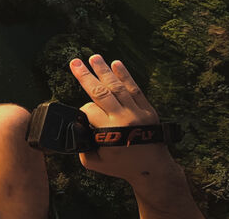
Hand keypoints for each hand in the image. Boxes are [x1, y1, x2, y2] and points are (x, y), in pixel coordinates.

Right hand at [70, 55, 203, 218]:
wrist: (154, 169)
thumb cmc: (122, 166)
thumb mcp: (95, 162)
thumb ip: (82, 145)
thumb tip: (75, 128)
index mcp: (111, 132)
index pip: (90, 110)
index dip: (82, 111)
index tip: (82, 117)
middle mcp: (125, 118)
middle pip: (101, 92)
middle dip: (86, 76)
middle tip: (74, 62)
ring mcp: (138, 112)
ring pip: (118, 87)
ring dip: (104, 70)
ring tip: (94, 57)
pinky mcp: (148, 109)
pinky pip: (134, 89)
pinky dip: (125, 76)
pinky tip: (116, 64)